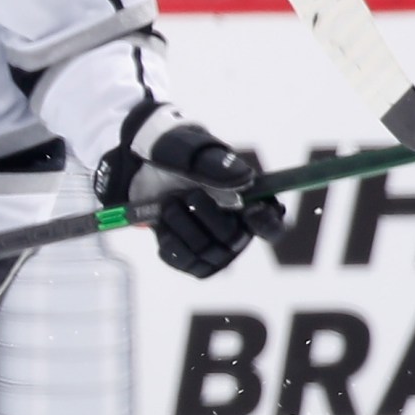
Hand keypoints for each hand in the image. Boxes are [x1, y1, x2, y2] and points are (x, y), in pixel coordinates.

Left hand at [94, 101, 289, 277]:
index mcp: (251, 201)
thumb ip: (217, 165)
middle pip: (232, 239)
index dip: (265, 223)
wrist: (141, 168)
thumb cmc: (176, 156)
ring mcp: (215, 247)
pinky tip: (163, 224)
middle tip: (187, 194)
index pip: (272, 226)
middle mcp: (238, 228)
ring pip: (206, 253)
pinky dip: (169, 242)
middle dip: (205, 216)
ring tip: (168, 204)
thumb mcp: (191, 152)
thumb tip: (245, 181)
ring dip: (182, 226)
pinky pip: (185, 262)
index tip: (248, 209)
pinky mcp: (191, 259)